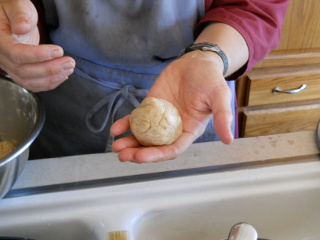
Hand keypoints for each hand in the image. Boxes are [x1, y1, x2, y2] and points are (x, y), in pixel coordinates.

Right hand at [0, 0, 74, 91]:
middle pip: (24, 72)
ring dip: (52, 79)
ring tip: (69, 69)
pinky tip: (62, 76)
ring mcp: (9, 66)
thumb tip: (21, 28)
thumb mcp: (17, 6)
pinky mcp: (19, 71)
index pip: (16, 54)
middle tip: (70, 62)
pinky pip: (32, 84)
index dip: (39, 55)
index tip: (58, 51)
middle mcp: (1, 57)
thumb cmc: (14, 9)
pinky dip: (48, 83)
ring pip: (28, 82)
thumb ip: (20, 15)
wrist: (11, 18)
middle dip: (50, 69)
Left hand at [111, 50, 233, 162]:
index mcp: (188, 130)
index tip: (141, 157)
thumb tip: (229, 140)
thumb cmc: (210, 79)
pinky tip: (115, 129)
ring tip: (116, 146)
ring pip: (143, 135)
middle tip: (122, 155)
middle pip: (154, 146)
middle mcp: (172, 128)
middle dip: (138, 152)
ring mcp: (159, 118)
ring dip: (129, 142)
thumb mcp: (219, 96)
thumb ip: (223, 117)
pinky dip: (125, 124)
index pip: (172, 149)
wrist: (196, 62)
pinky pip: (136, 118)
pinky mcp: (150, 106)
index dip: (157, 155)